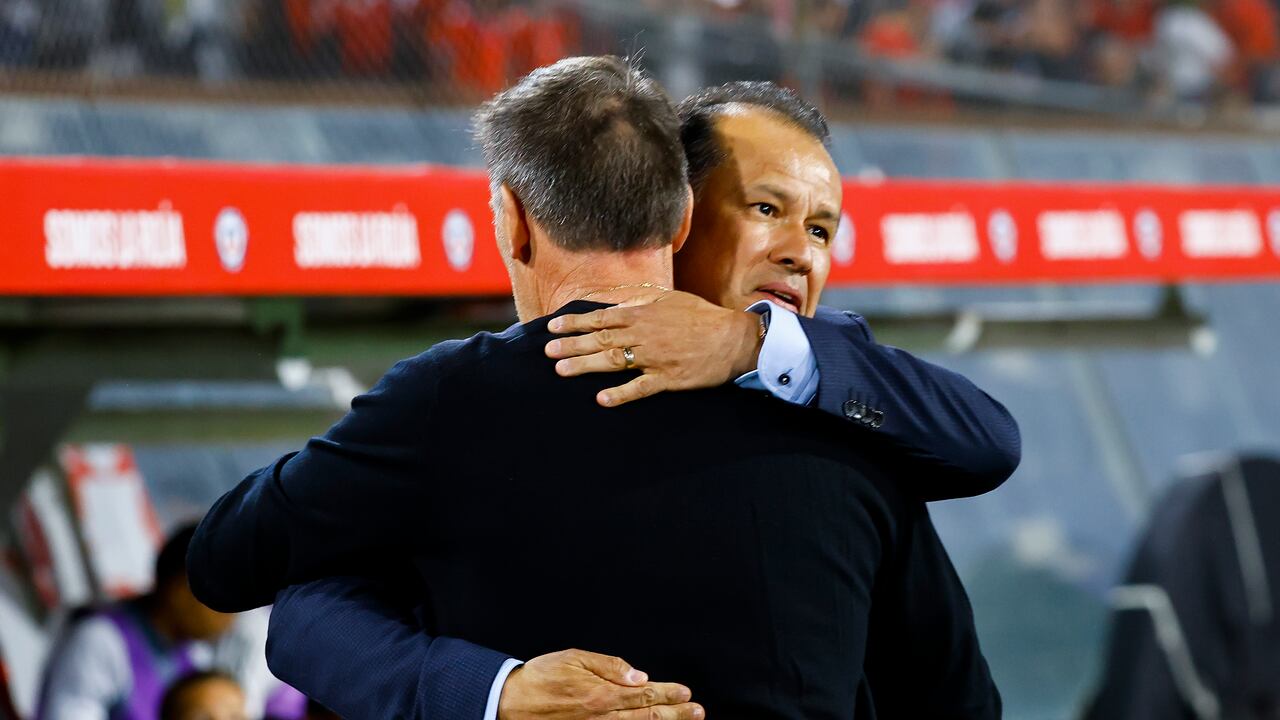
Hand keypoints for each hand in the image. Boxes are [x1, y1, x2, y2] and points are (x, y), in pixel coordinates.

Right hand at [497, 649, 703, 719]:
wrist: (511, 702)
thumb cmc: (540, 678)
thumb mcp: (575, 659)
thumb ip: (609, 666)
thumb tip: (638, 674)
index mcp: (602, 694)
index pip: (644, 693)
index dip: (668, 693)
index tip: (686, 694)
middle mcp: (602, 716)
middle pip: (646, 716)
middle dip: (675, 713)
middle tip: (697, 712)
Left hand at [545, 291, 762, 406]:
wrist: (732, 338)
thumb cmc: (702, 316)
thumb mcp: (670, 299)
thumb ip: (641, 303)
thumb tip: (617, 305)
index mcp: (643, 315)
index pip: (601, 318)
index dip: (575, 323)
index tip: (553, 327)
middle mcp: (643, 335)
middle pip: (600, 340)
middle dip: (571, 345)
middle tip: (548, 352)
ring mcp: (654, 358)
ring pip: (613, 361)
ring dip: (586, 365)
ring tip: (562, 371)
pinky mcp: (667, 379)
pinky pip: (640, 388)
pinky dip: (620, 394)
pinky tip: (601, 399)